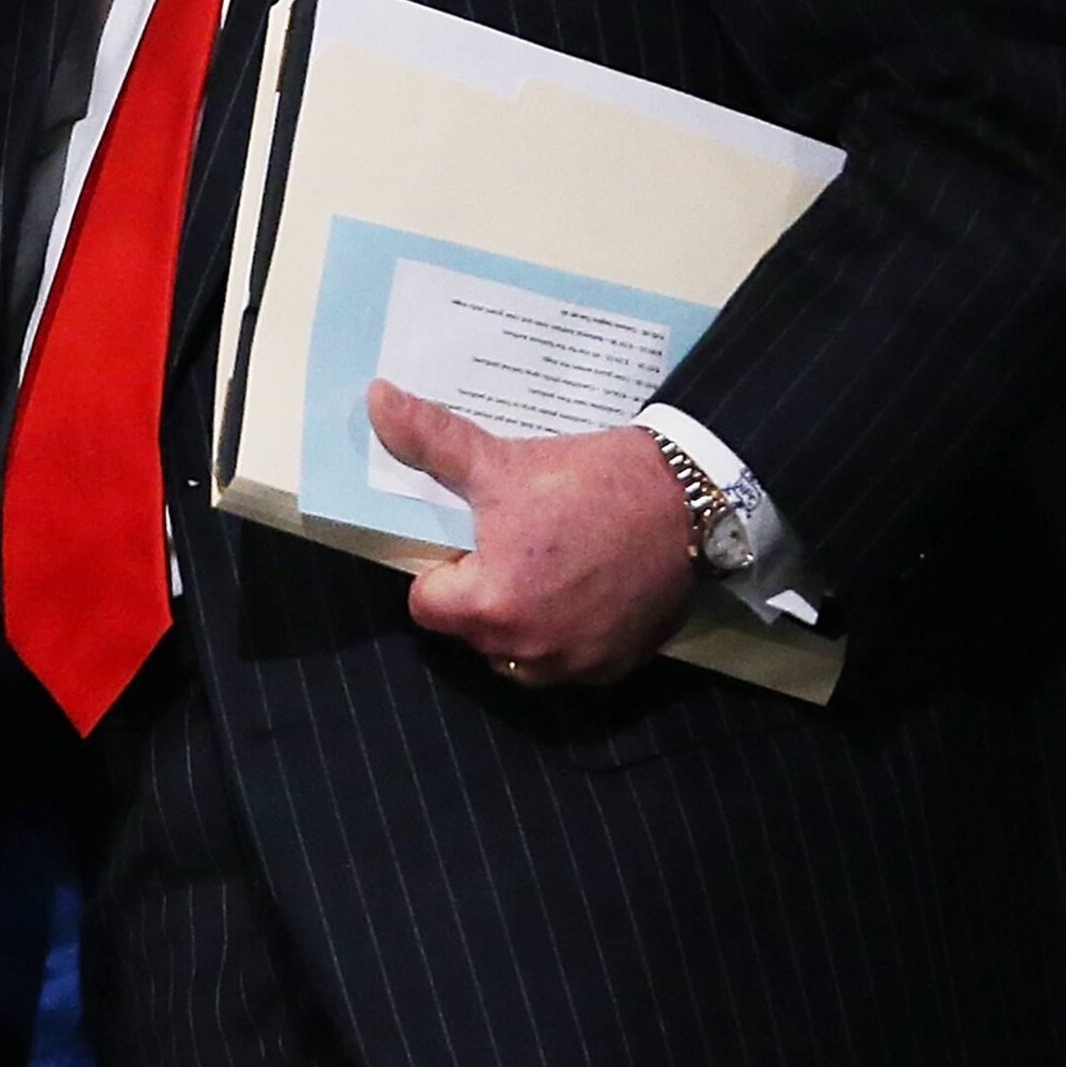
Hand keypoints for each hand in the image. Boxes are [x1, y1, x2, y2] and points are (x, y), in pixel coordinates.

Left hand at [365, 383, 696, 687]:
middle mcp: (530, 650)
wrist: (688, 498)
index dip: (442, 567)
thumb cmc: (590, 483)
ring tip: (547, 565)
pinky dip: (567, 631)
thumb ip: (432, 441)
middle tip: (512, 543)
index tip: (470, 538)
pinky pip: (568, 659)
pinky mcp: (616, 666)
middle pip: (471, 630)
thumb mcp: (503, 461)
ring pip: (517, 650)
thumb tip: (377, 400)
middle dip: (481, 592)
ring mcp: (576, 665)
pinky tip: (583, 587)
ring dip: (521, 618)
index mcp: (493, 605)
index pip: (427, 604)